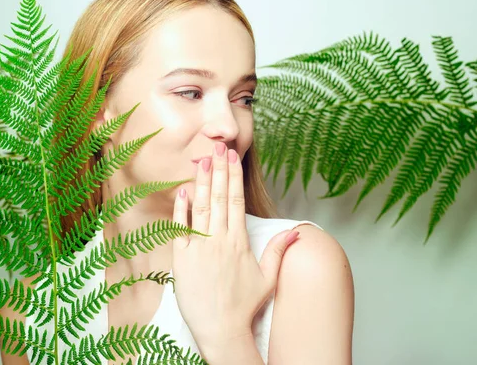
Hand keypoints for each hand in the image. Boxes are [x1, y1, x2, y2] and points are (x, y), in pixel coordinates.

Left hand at [171, 141, 299, 345]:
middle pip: (218, 198)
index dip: (234, 177)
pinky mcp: (182, 260)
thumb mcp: (267, 278)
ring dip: (201, 183)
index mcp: (239, 242)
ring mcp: (199, 249)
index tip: (233, 157)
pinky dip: (181, 210)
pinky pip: (180, 230)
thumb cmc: (244, 306)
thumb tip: (295, 231)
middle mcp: (219, 241)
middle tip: (217, 146)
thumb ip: (278, 251)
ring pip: (201, 209)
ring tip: (202, 160)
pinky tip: (182, 191)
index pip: (236, 201)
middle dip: (218, 170)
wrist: (220, 329)